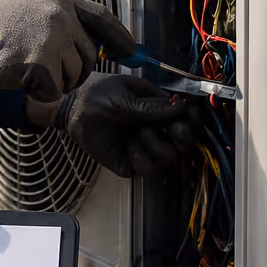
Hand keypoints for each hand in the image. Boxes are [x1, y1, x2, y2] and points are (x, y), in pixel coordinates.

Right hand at [0, 0, 132, 102]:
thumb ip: (65, 21)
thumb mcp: (34, 10)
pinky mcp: (41, 65)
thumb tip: (100, 44)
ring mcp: (51, 39)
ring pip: (74, 75)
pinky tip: (21, 79)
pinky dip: (41, 92)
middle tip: (51, 69)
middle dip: (76, 69)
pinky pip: (55, 91)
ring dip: (56, 81)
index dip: (119, 35)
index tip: (130, 49)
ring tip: (29, 68)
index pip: (101, 17)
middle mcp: (60, 16)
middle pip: (90, 53)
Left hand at [52, 73, 198, 177]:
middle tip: (167, 130)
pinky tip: (129, 148)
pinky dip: (141, 160)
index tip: (189, 121)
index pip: (189, 119)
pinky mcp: (133, 164)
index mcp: (160, 109)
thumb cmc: (98, 96)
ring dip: (155, 145)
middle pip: (185, 143)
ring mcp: (146, 148)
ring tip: (136, 134)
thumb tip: (182, 107)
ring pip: (169, 158)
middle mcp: (157, 129)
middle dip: (179, 137)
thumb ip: (152, 106)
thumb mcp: (125, 96)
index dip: (194, 123)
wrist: (72, 111)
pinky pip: (149, 171)